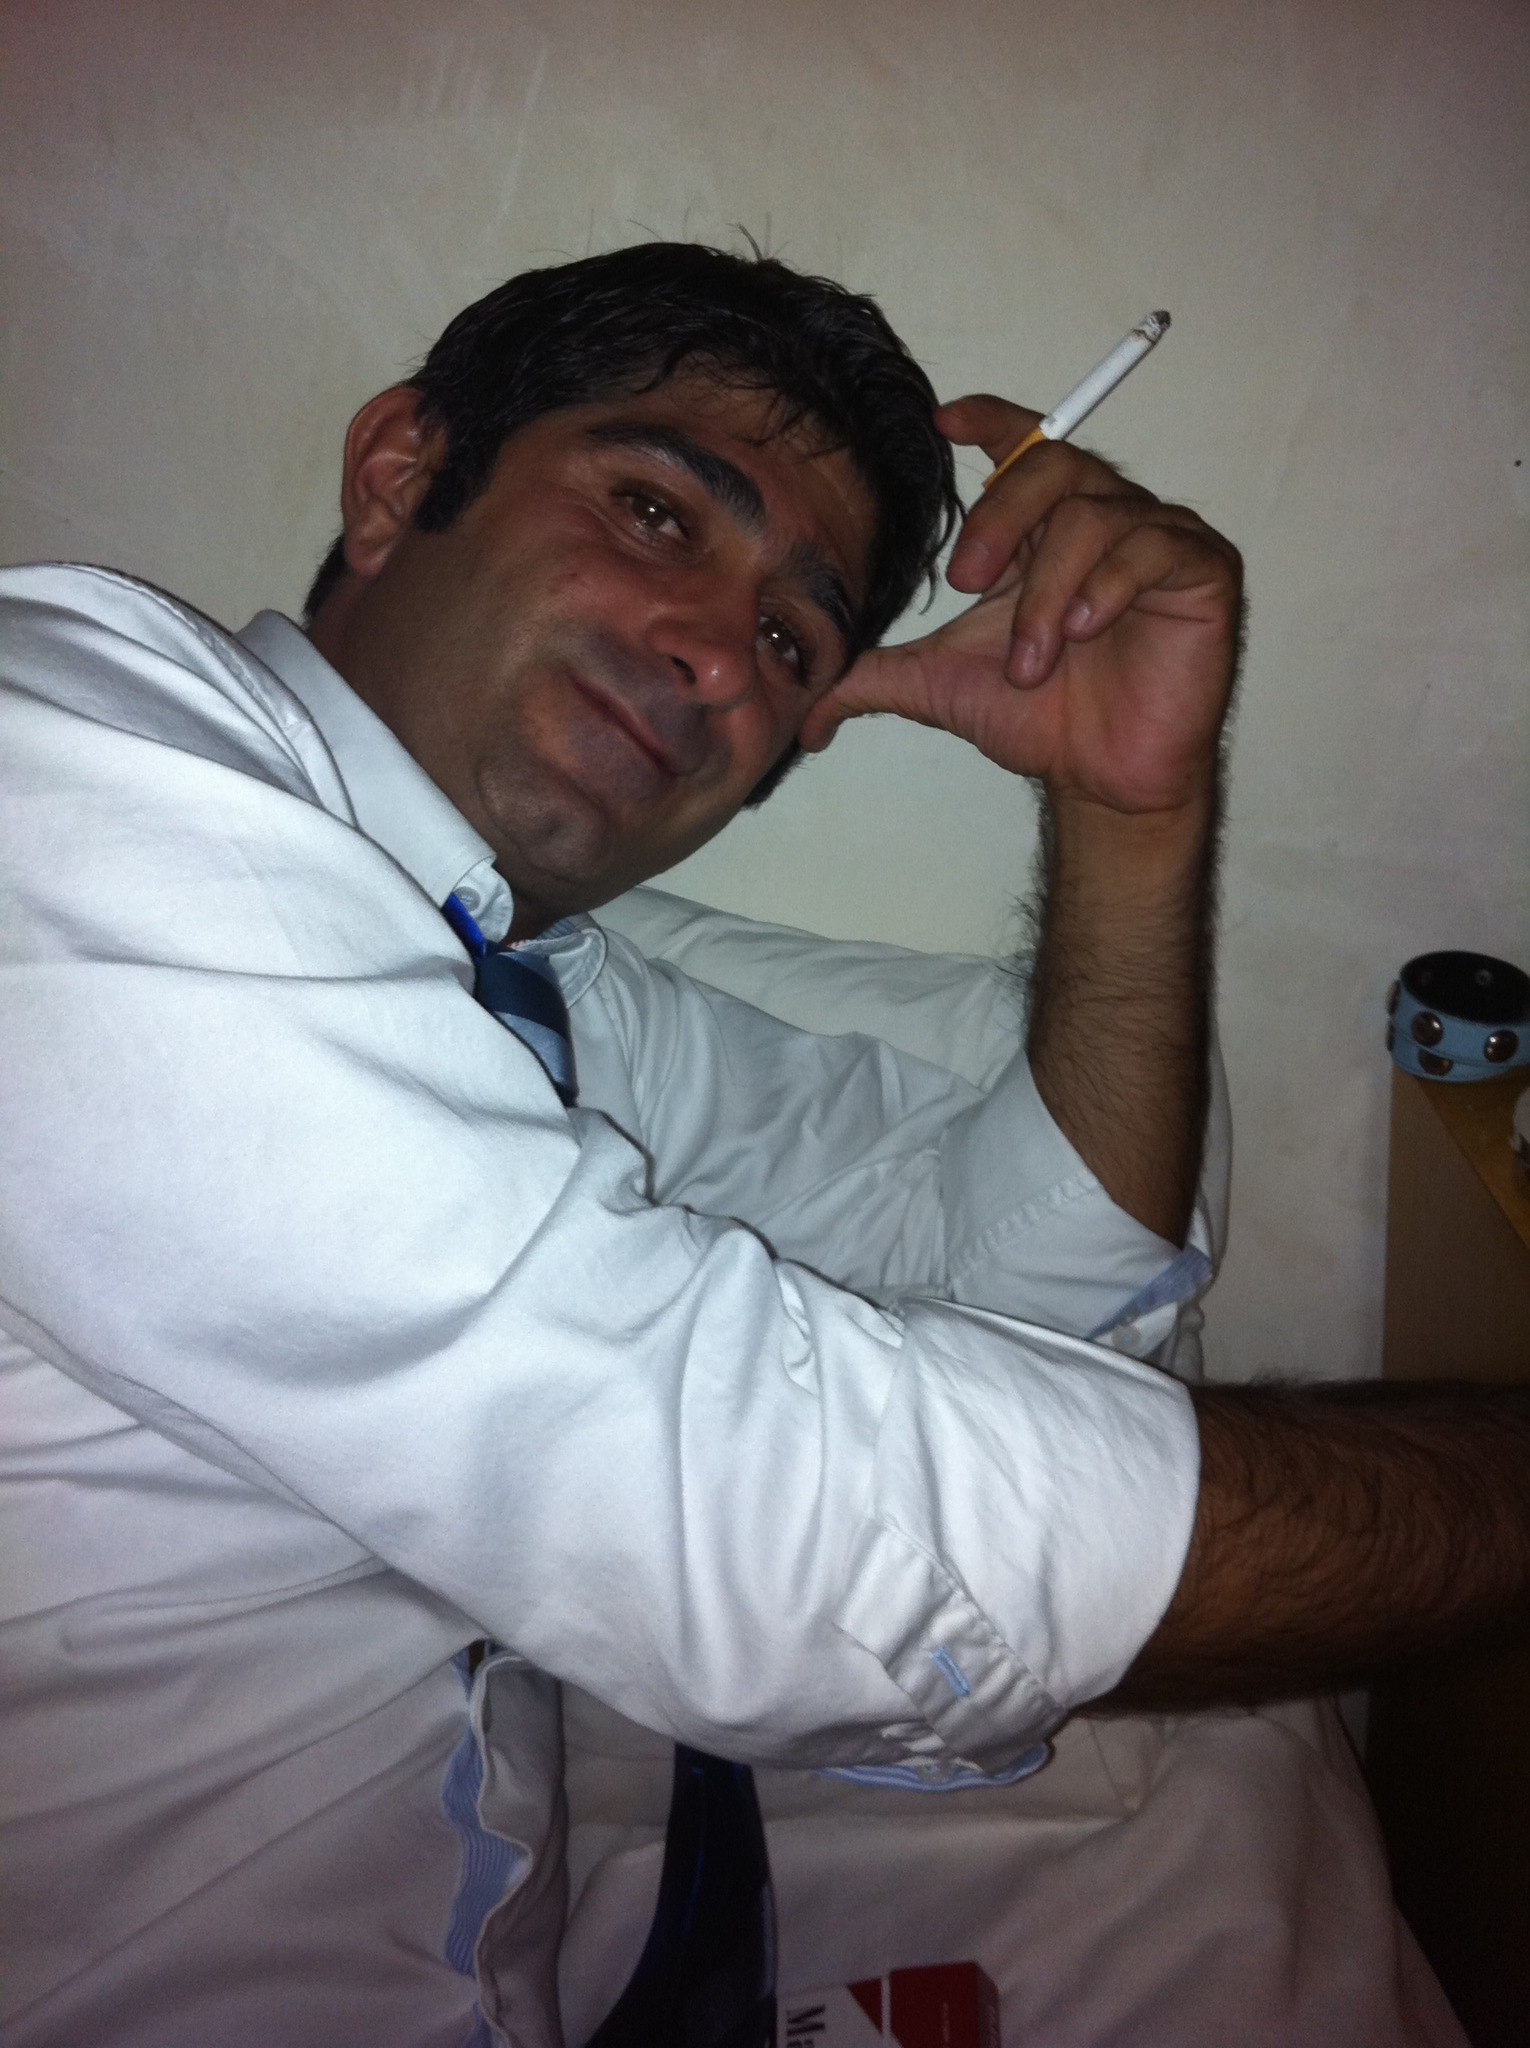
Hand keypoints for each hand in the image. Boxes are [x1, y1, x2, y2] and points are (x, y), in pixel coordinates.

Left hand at [800, 395, 1243, 817]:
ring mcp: (1158, 540)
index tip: (943, 421)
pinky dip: (1110, 582)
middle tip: (965, 583)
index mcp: (1044, 530)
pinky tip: (1086, 627)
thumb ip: (872, 679)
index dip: (992, 420)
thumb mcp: (939, 687)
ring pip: (1097, 514)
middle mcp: (1104, 518)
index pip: (1024, 446)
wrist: (1104, 779)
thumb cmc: (1040, 720)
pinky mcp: (1203, 572)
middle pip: (1054, 465)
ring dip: (1049, 588)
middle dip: (1000, 519)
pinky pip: (1157, 545)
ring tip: (1034, 658)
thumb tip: (803, 714)